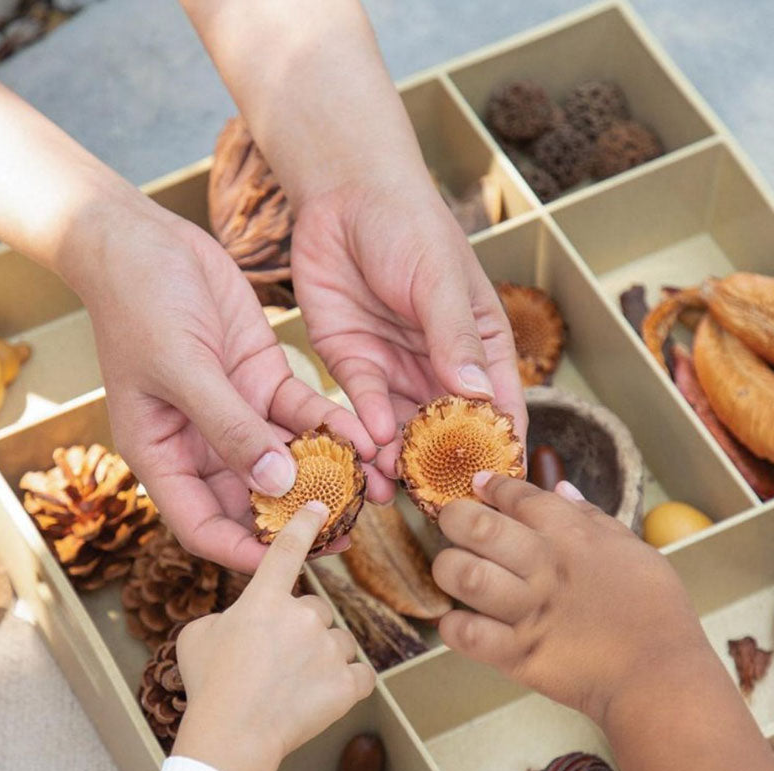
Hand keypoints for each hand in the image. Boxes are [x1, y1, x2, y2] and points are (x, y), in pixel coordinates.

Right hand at [68, 186, 385, 573]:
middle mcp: (200, 445)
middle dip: (298, 518)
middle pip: (253, 502)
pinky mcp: (262, 382)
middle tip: (348, 532)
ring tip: (373, 490)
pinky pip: (302, 415)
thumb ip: (229, 428)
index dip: (243, 552)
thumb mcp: (182, 369)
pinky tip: (365, 437)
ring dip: (327, 475)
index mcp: (163, 456)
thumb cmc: (140, 305)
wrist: (145, 241)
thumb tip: (276, 484)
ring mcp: (235, 415)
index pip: (203, 525)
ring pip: (287, 460)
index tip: (289, 565)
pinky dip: (331, 427)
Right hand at [173, 502, 375, 770]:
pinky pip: (360, 674)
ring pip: (338, 641)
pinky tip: (322, 697)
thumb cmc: (209, 686)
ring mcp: (328, 649)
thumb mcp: (197, 637)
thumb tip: (239, 622)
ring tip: (293, 686)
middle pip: (314, 608)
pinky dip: (346, 684)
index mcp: (263, 598)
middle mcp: (302, 615)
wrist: (232, 737)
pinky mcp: (347, 684)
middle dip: (300, 630)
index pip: (288, 549)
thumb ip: (226, 618)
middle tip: (276, 661)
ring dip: (323, 657)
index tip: (318, 506)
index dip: (304, 524)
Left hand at [290, 179, 526, 478]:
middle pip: (448, 429)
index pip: (498, 405)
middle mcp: (440, 365)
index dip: (499, 445)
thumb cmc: (408, 224)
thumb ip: (454, 337)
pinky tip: (370, 446)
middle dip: (442, 466)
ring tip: (396, 490)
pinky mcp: (354, 365)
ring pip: (403, 428)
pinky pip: (362, 408)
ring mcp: (395, 368)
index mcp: (479, 345)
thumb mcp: (439, 277)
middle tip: (438, 503)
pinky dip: (366, 429)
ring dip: (400, 459)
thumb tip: (477, 394)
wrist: (342, 196)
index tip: (497, 485)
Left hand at [431, 472, 709, 724]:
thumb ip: (592, 518)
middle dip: (454, 518)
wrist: (661, 678)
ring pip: (464, 575)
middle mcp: (544, 567)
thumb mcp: (633, 550)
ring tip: (453, 572)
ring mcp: (527, 611)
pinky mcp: (517, 654)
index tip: (478, 486)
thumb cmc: (656, 612)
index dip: (491, 486)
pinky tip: (459, 622)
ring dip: (449, 569)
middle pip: (477, 526)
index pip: (519, 496)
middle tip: (454, 525)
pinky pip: (465, 633)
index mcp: (572, 537)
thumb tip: (560, 489)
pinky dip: (452, 626)